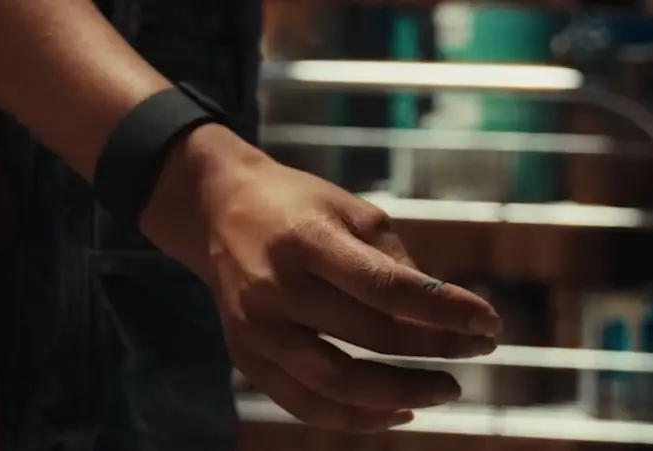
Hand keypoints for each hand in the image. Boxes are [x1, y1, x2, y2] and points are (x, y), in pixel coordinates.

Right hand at [141, 125, 500, 432]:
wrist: (218, 211)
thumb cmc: (296, 203)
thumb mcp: (349, 210)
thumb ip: (392, 261)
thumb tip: (440, 318)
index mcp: (306, 239)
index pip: (387, 287)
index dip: (446, 311)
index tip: (491, 324)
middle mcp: (275, 287)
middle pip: (369, 335)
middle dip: (437, 347)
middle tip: (478, 350)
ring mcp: (255, 328)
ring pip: (337, 382)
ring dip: (402, 394)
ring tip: (446, 390)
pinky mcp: (245, 355)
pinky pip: (303, 403)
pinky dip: (355, 418)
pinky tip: (396, 411)